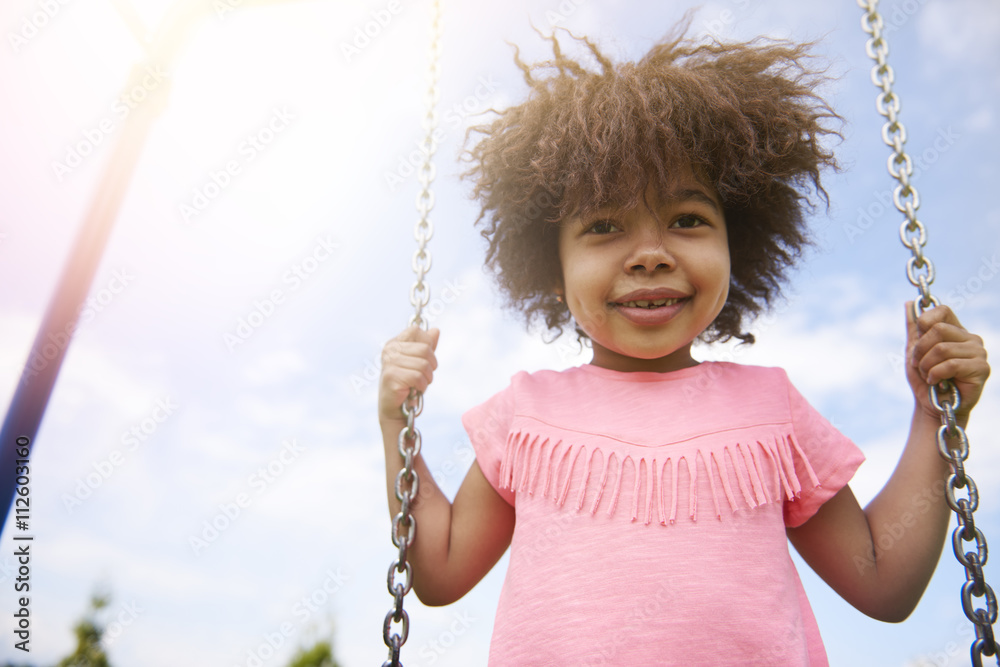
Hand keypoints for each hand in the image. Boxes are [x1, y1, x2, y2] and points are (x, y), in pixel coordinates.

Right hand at [378, 325, 440, 424]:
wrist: (395, 408)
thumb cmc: (408, 383)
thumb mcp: (420, 361)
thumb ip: (426, 346)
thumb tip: (436, 330)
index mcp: (395, 343)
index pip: (416, 330)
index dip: (427, 344)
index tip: (423, 359)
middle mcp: (389, 350)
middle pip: (425, 349)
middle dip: (431, 365)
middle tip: (423, 376)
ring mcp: (389, 362)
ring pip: (424, 364)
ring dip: (427, 378)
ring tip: (418, 384)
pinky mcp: (391, 377)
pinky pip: (418, 377)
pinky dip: (421, 386)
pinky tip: (414, 390)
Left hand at [905, 302, 989, 419]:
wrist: (933, 407)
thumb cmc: (926, 379)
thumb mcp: (914, 351)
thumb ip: (913, 327)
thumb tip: (909, 303)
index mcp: (956, 331)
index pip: (942, 310)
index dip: (924, 323)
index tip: (918, 342)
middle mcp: (971, 338)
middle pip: (938, 329)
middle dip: (920, 350)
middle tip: (920, 365)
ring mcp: (979, 353)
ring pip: (942, 348)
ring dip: (926, 366)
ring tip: (929, 376)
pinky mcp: (982, 369)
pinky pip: (950, 364)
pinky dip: (935, 374)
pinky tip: (936, 382)